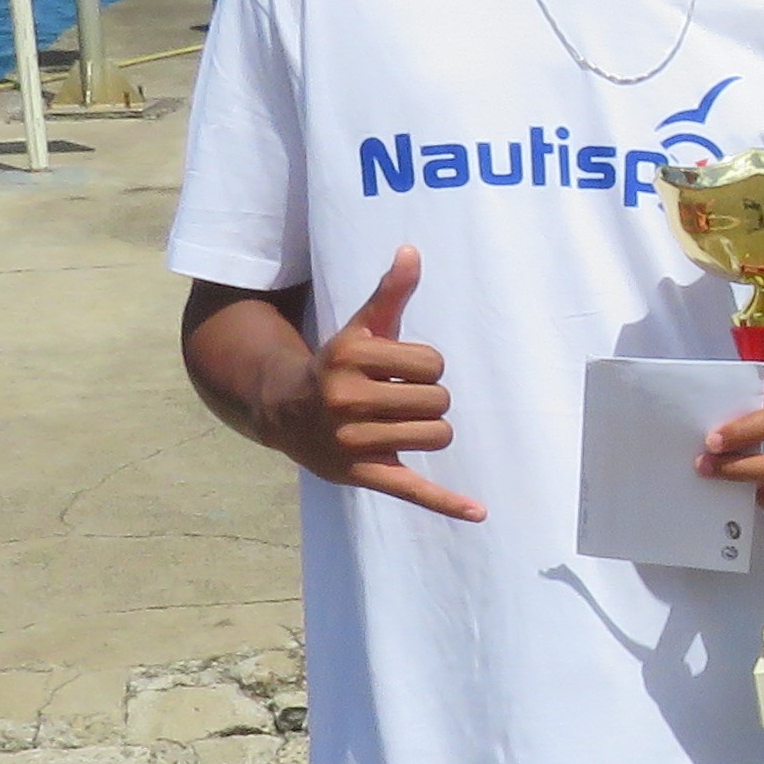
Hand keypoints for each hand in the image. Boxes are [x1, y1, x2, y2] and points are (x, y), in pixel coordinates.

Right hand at [261, 247, 484, 520]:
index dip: (427, 366)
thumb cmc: (337, 364)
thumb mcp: (360, 328)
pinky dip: (447, 503)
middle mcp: (346, 398)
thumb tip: (412, 251)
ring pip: (436, 435)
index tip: (401, 371)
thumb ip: (389, 292)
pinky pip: (414, 490)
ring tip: (400, 423)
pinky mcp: (361, 474)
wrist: (284, 412)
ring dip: (430, 430)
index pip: (433, 363)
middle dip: (429, 399)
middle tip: (399, 399)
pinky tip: (479, 512)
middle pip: (438, 401)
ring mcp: (352, 441)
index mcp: (350, 356)